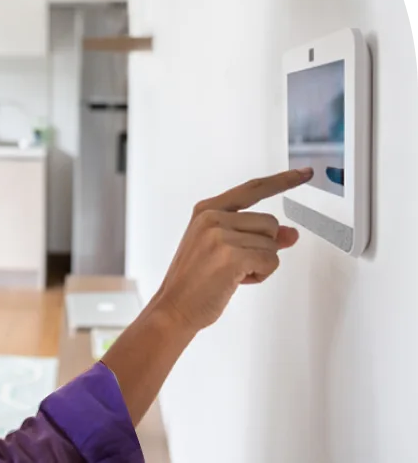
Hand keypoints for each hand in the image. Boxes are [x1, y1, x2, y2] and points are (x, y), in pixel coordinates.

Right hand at [153, 167, 313, 333]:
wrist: (174, 307)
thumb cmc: (195, 281)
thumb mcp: (222, 249)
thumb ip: (255, 235)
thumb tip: (291, 233)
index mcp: (207, 210)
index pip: (253, 189)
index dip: (282, 181)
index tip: (305, 172)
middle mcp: (212, 217)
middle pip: (269, 223)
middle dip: (263, 247)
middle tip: (235, 264)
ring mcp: (220, 234)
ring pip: (272, 243)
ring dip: (261, 263)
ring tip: (232, 273)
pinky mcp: (231, 255)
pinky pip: (271, 261)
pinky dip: (261, 275)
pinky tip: (236, 281)